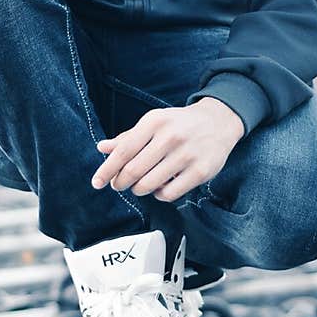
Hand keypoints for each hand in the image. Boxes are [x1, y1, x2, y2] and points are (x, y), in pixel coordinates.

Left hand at [91, 98, 243, 202]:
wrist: (219, 122)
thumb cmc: (179, 124)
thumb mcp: (153, 123)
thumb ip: (128, 137)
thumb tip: (102, 148)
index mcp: (154, 122)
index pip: (123, 151)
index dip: (107, 169)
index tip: (97, 183)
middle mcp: (170, 137)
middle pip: (133, 171)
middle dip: (121, 183)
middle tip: (119, 184)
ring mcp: (187, 154)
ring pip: (149, 185)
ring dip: (139, 189)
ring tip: (141, 185)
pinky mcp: (200, 171)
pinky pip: (169, 194)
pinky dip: (159, 195)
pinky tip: (161, 186)